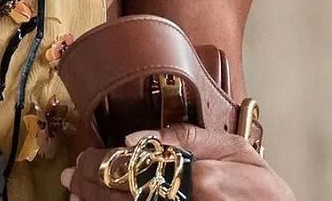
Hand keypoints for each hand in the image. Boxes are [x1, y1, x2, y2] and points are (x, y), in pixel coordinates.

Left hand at [59, 124, 295, 199]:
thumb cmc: (262, 190)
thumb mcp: (234, 150)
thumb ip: (187, 137)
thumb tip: (135, 138)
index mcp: (200, 179)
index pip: (135, 167)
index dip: (101, 162)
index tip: (81, 158)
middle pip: (124, 194)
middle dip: (91, 183)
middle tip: (69, 176)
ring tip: (76, 194)